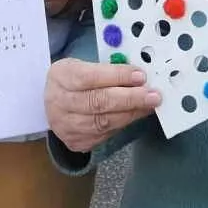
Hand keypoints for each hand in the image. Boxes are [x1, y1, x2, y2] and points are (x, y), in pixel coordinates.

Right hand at [45, 59, 160, 152]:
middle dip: (130, 98)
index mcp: (61, 76)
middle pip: (98, 102)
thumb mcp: (82, 65)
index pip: (90, 77)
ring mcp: (66, 126)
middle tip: (153, 95)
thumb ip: (107, 68)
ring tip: (150, 105)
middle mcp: (59, 103)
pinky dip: (124, 123)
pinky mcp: (76, 142)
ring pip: (103, 122)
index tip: (140, 76)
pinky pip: (105, 134)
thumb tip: (139, 74)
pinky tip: (137, 114)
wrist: (54, 104)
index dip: (117, 76)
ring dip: (131, 113)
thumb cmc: (73, 80)